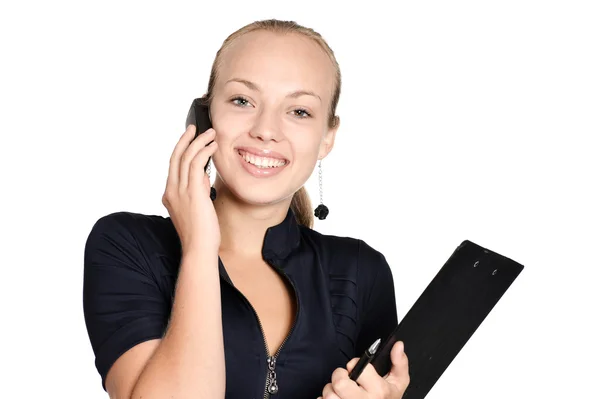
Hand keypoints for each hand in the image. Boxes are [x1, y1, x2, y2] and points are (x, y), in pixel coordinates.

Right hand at [162, 124, 219, 253]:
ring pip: (187, 157)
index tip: (189, 138)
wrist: (199, 249)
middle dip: (185, 139)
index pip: (173, 166)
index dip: (181, 149)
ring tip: (211, 133)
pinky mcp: (193, 192)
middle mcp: (172, 190)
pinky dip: (205, 151)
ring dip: (199, 142)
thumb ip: (196, 191)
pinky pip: (197, 164)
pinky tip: (213, 146)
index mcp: (169, 195)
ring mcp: (181, 191)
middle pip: (176, 156)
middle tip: (195, 128)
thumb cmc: (200, 234)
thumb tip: (202, 176)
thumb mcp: (195, 208)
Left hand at [318, 341, 409, 398]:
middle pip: (340, 383)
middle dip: (338, 377)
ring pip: (329, 395)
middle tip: (344, 379)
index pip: (358, 368)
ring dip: (330, 391)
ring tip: (340, 393)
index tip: (356, 369)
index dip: (354, 364)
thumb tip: (398, 345)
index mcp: (379, 391)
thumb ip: (399, 362)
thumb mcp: (399, 383)